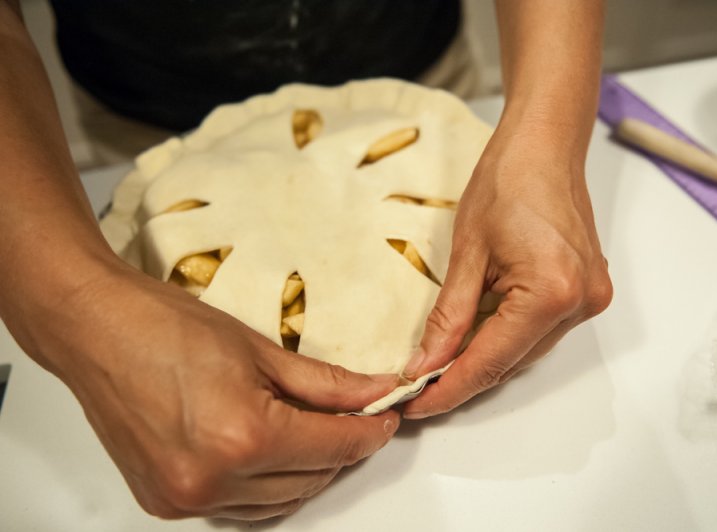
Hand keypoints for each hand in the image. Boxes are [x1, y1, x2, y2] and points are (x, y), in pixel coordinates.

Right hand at [18, 264, 399, 520]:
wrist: (96, 330)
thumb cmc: (165, 327)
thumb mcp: (260, 349)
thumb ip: (327, 384)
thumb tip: (374, 395)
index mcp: (243, 436)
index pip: (334, 446)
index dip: (369, 431)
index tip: (384, 418)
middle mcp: (213, 478)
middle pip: (311, 480)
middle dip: (341, 449)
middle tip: (353, 418)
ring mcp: (186, 497)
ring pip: (279, 504)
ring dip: (306, 473)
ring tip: (312, 433)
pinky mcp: (166, 503)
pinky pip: (239, 510)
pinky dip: (266, 489)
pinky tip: (271, 457)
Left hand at [402, 125, 611, 417]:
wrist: (545, 143)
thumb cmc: (505, 181)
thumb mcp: (467, 253)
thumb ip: (449, 317)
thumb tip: (425, 364)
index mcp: (551, 293)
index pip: (491, 362)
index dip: (448, 388)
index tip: (414, 405)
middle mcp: (580, 305)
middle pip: (511, 361)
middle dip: (462, 375)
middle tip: (417, 383)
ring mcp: (590, 299)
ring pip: (525, 349)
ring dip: (484, 355)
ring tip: (439, 357)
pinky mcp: (588, 290)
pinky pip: (539, 329)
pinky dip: (505, 334)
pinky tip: (476, 329)